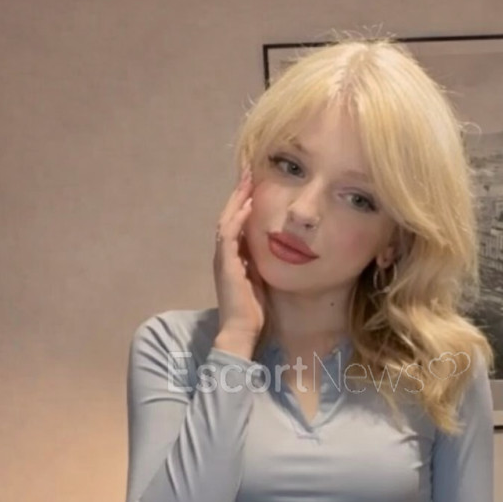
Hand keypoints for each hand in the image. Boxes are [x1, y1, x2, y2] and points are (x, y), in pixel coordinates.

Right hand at [213, 163, 266, 342]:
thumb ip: (264, 262)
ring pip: (227, 220)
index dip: (245, 202)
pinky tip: (247, 205)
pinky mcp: (225, 264)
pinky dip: (238, 219)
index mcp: (234, 256)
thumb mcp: (262, 279)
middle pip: (230, 215)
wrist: (241, 331)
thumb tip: (278, 247)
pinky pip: (229, 235)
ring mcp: (223, 258)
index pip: (237, 222)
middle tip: (249, 170)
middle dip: (239, 193)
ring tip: (247, 179)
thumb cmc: (254, 311)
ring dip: (237, 199)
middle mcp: (225, 254)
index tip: (255, 183)